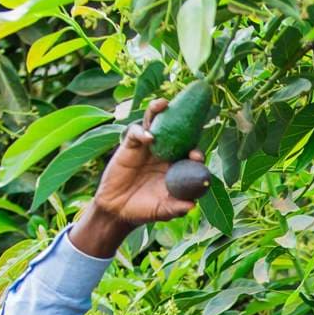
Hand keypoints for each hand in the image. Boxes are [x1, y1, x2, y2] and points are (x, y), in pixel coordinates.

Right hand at [91, 99, 205, 225]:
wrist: (118, 210)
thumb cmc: (145, 210)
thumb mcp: (163, 211)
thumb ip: (177, 208)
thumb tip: (192, 205)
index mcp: (178, 166)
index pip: (191, 153)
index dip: (195, 152)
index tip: (196, 156)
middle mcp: (165, 153)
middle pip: (176, 131)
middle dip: (182, 121)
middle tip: (187, 118)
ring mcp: (148, 147)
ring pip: (155, 123)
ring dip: (158, 111)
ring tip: (163, 104)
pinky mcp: (130, 145)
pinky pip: (136, 133)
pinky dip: (141, 132)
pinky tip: (147, 137)